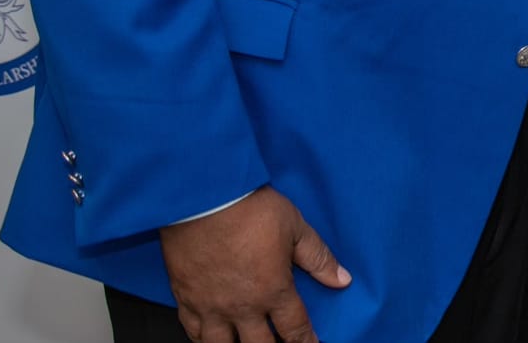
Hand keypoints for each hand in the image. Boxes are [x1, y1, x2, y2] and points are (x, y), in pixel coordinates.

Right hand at [158, 186, 348, 342]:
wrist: (204, 199)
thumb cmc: (249, 209)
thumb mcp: (295, 228)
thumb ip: (318, 258)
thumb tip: (342, 279)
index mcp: (274, 290)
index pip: (295, 329)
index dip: (306, 341)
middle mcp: (242, 306)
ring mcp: (211, 306)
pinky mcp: (185, 298)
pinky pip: (192, 332)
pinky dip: (202, 340)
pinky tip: (210, 339)